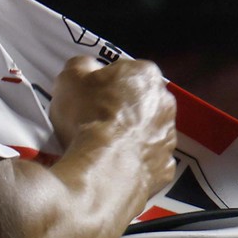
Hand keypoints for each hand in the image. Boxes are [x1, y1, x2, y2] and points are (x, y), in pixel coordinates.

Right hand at [50, 54, 178, 209]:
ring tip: (103, 148)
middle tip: (94, 121)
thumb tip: (87, 68)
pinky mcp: (166, 169)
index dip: (104, 83)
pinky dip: (135, 164)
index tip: (88, 96)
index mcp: (145, 75)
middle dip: (122, 109)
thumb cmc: (87, 118)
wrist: (102, 171)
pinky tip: (115, 167)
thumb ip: (81, 66)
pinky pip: (149, 162)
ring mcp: (168, 138)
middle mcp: (165, 103)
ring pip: (148, 132)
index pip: (125, 71)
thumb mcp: (69, 78)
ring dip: (131, 136)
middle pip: (141, 101)